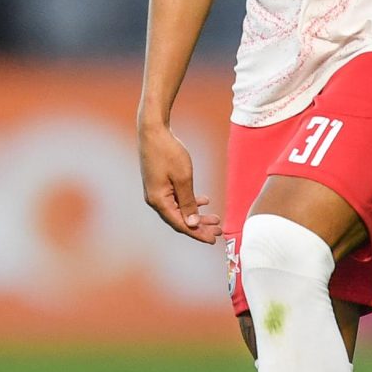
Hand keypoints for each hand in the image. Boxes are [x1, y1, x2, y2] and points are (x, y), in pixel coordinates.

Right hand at [139, 121, 221, 242]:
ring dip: (196, 215)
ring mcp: (156, 192)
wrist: (153, 132)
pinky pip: (176, 199)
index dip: (198, 233)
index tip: (213, 239)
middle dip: (200, 226)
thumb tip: (192, 224)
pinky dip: (189, 202)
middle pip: (180, 220)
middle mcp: (155, 200)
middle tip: (218, 230)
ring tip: (214, 218)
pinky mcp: (159, 184)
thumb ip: (188, 203)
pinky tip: (203, 201)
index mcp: (159, 201)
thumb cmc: (168, 152)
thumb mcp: (183, 178)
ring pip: (179, 210)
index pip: (180, 225)